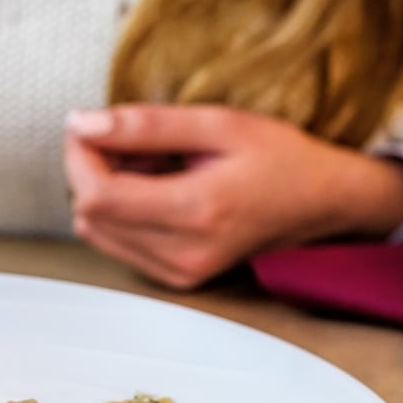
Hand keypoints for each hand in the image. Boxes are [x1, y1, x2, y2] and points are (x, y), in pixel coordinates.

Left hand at [64, 105, 402, 288]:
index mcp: (198, 212)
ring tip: (152, 165)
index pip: (97, 194)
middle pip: (90, 213)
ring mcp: (180, 273)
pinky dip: (122, 212)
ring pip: (97, 231)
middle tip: (131, 139)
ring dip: (106, 191)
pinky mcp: (177, 279)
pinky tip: (156, 190)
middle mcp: (184, 254)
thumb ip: (146, 126)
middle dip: (92, 169)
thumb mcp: (218, 124)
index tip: (91, 124)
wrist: (322, 203)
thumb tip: (81, 124)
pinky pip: (117, 244)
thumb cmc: (279, 157)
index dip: (80, 155)